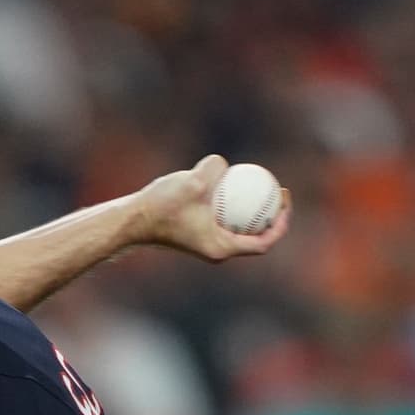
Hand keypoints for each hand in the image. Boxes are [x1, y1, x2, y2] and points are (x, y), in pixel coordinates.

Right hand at [131, 155, 291, 261]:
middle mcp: (217, 249)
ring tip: (255, 182)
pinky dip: (230, 204)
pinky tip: (227, 181)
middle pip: (256, 234)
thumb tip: (225, 165)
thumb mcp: (192, 183)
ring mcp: (206, 242)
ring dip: (250, 207)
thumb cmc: (161, 208)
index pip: (265, 241)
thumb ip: (213, 170)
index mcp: (222, 248)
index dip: (281, 221)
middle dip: (270, 213)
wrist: (132, 221)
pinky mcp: (197, 232)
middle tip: (274, 188)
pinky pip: (223, 218)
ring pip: (239, 225)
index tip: (282, 198)